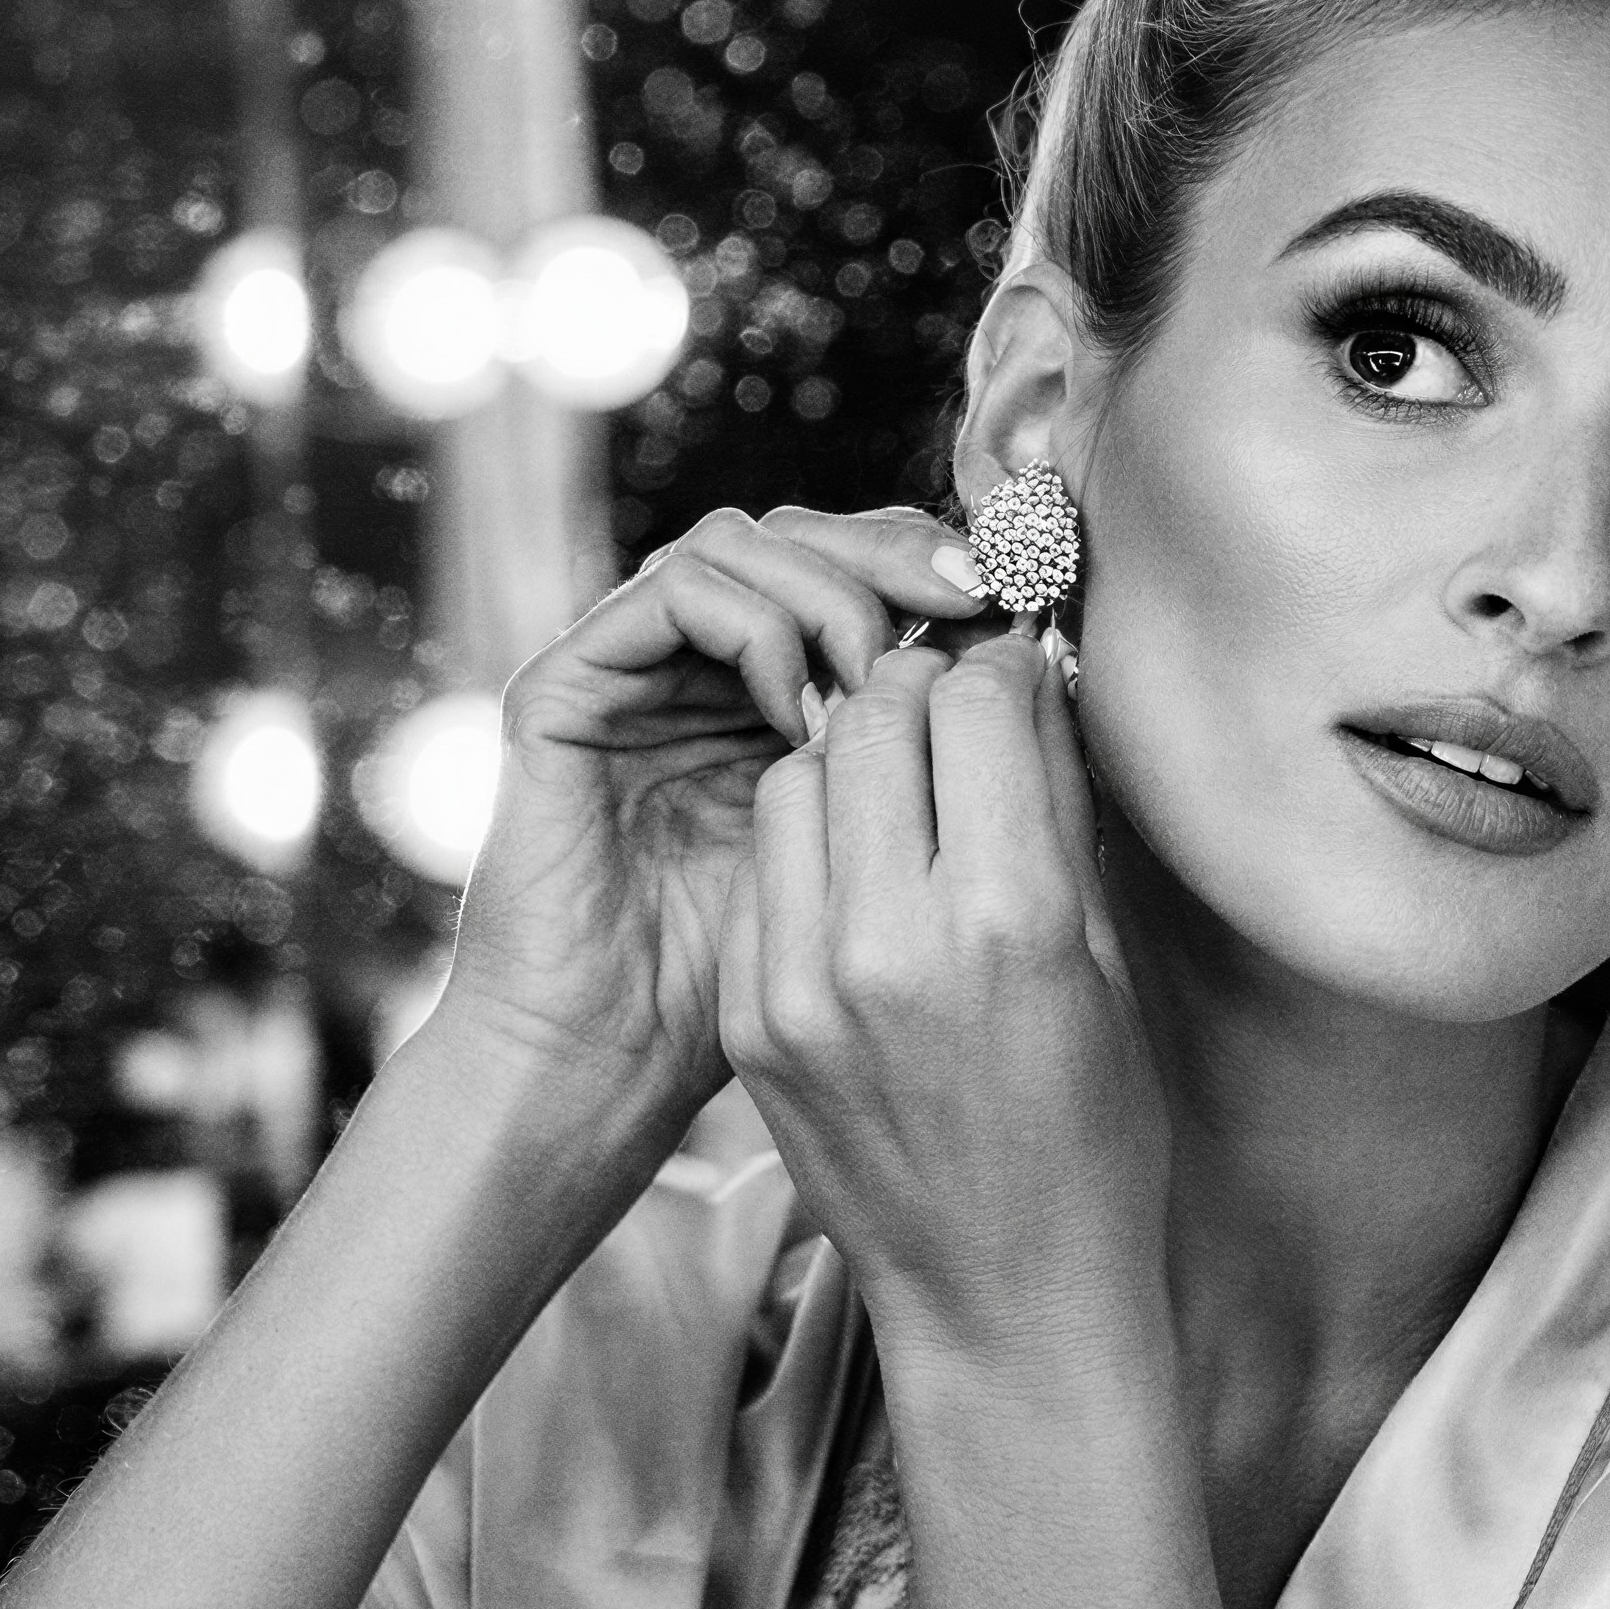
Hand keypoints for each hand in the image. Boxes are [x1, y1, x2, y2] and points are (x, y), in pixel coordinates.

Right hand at [436, 505, 989, 1133]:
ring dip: (830, 589)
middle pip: (804, 532)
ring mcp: (627, 673)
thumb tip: (1047, 669)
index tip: (1017, 609)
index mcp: (772, 699)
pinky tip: (803, 709)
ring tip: (881, 676)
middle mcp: (696, 670)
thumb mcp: (887, 881)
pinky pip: (670, 593)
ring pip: (741, 540)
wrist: (604, 1077)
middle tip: (970, 600)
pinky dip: (752, 625)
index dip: (938, 565)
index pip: (859, 566)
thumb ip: (944, 779)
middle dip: (897, 553)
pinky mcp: (562, 689)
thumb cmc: (760, 1009)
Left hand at [716, 630, 1170, 1359]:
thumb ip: (1057, 813)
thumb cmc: (1091, 1136)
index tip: (1020, 679)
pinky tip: (859, 875)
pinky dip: (810, 843)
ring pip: (798, 775)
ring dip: (853, 757)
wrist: (1004, 1297)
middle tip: (956, 715)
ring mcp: (800, 984)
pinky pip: (764, 868)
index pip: (974, 701)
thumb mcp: (1104, 964)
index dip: (1004, 671)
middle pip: (874, 715)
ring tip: (905, 795)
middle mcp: (889, 943)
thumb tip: (1029, 682)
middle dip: (922, 692)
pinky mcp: (748, 1019)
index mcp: (1007, 923)